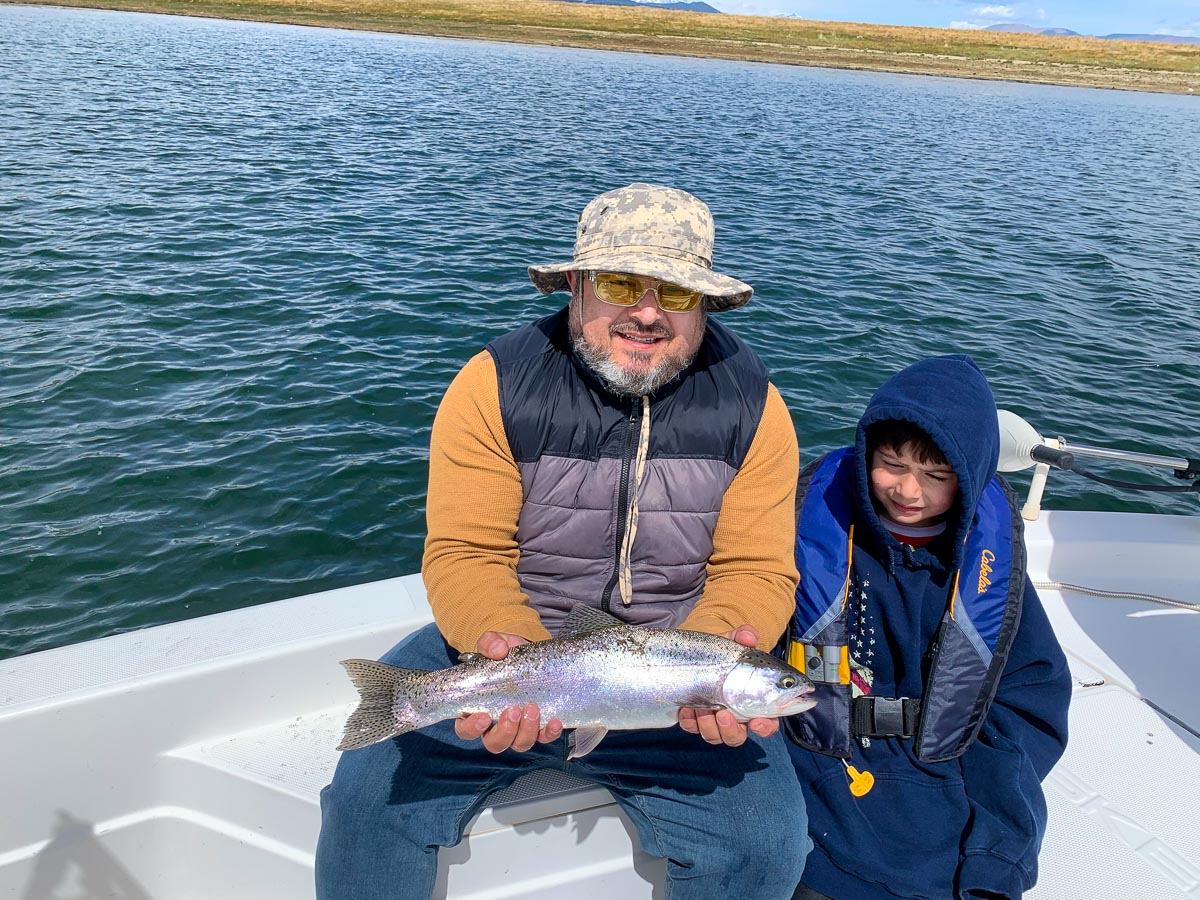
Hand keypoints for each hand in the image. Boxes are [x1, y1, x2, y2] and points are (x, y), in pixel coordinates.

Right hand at [453, 631, 563, 752]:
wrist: (529, 655)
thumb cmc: (505, 655)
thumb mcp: (495, 644)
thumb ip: (491, 643)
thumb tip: (498, 650)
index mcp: (476, 709)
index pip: (466, 729)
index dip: (471, 728)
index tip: (484, 717)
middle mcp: (495, 725)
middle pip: (494, 743)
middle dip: (505, 731)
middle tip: (514, 710)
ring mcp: (518, 728)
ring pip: (518, 744)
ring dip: (526, 731)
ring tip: (533, 708)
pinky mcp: (539, 727)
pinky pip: (544, 738)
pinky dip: (549, 733)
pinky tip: (555, 721)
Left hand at [678, 625, 779, 744]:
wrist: (694, 652)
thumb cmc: (721, 652)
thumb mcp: (733, 641)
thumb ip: (744, 637)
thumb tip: (749, 637)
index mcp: (751, 702)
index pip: (766, 723)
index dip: (766, 727)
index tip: (758, 722)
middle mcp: (734, 715)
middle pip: (738, 737)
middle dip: (731, 730)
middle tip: (723, 714)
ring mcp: (712, 719)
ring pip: (714, 736)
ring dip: (708, 725)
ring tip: (702, 707)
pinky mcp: (693, 718)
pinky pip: (691, 727)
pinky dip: (689, 720)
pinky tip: (686, 708)